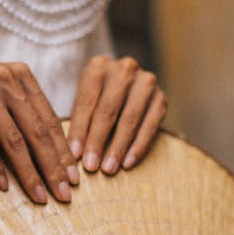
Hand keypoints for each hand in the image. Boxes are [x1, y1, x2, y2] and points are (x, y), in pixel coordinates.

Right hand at [0, 58, 78, 203]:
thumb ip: (19, 112)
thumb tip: (49, 150)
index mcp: (21, 76)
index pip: (49, 119)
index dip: (64, 151)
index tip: (75, 178)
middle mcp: (6, 77)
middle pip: (37, 130)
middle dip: (54, 166)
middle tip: (65, 194)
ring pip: (14, 138)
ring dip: (29, 172)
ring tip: (39, 196)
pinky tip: (3, 186)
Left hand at [68, 55, 167, 174]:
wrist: (124, 84)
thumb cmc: (96, 98)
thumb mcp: (84, 102)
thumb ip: (79, 122)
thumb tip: (72, 155)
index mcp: (98, 66)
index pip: (86, 102)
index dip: (79, 130)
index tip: (74, 155)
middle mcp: (124, 69)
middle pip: (108, 110)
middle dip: (98, 141)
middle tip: (91, 166)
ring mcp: (146, 82)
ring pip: (130, 119)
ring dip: (118, 147)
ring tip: (108, 169)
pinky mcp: (161, 98)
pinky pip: (150, 126)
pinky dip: (138, 146)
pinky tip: (128, 163)